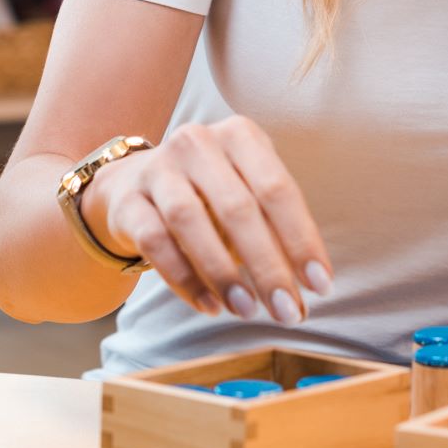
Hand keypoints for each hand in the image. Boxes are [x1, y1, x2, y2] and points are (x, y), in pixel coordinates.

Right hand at [83, 115, 331, 323]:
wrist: (134, 186)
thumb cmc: (210, 195)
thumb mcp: (247, 194)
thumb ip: (277, 232)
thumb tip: (310, 291)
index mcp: (240, 135)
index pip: (278, 190)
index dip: (301, 240)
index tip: (320, 285)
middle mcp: (197, 143)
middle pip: (237, 208)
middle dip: (267, 266)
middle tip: (287, 311)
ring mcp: (158, 168)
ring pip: (190, 221)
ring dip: (223, 273)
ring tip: (247, 310)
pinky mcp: (128, 200)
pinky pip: (155, 242)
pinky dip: (185, 279)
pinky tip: (211, 306)